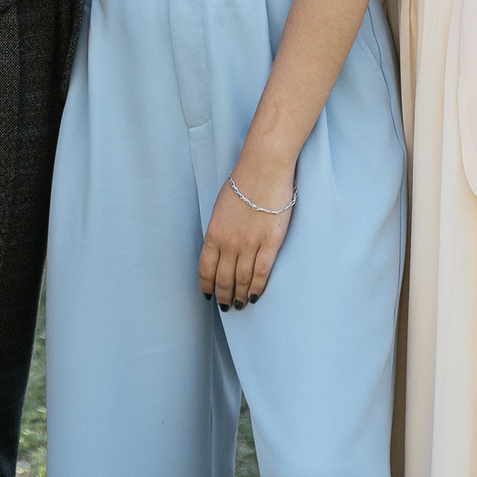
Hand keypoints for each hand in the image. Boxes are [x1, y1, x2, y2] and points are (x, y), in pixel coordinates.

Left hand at [199, 164, 292, 308]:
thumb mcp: (220, 208)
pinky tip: (254, 297)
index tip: (207, 295)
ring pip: (242, 279)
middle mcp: (229, 243)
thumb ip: (218, 230)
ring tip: (240, 305)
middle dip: (223, 295)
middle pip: (224, 278)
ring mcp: (250, 244)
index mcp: (213, 233)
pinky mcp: (270, 243)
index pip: (205, 268)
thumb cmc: (241, 184)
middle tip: (225, 307)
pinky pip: (262, 272)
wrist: (263, 170)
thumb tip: (218, 248)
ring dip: (240, 296)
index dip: (206, 285)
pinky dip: (257, 288)